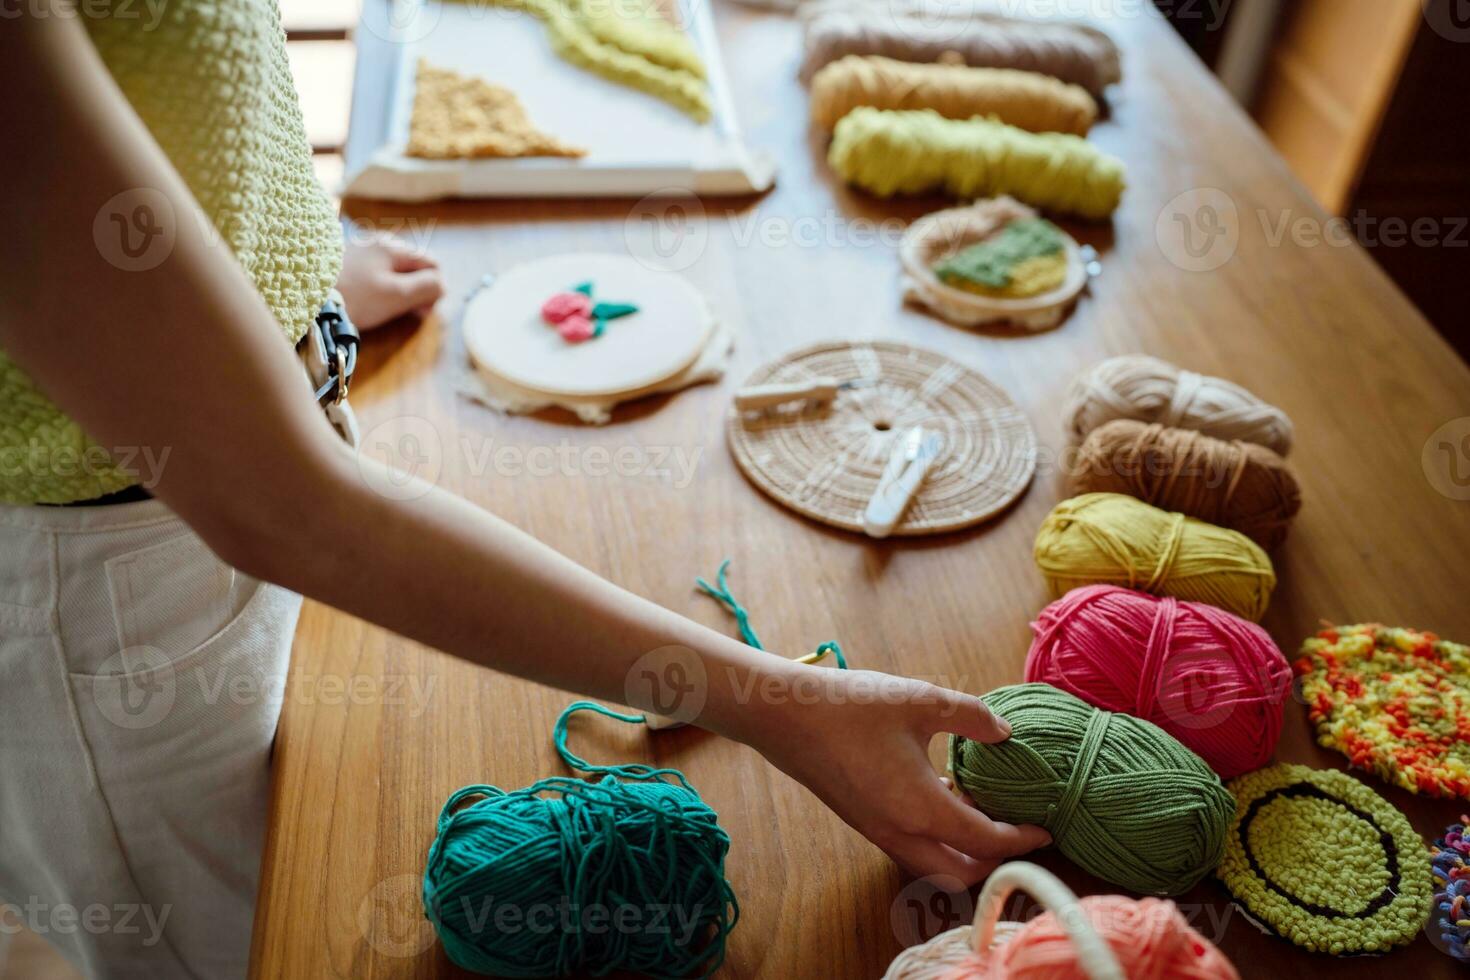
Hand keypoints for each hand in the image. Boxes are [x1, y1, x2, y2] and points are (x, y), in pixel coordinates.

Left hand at [335, 231, 444, 329]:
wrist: (304, 295)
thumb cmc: (356, 296)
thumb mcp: (397, 295)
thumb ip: (427, 287)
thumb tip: (443, 285)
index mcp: (394, 247)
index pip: (431, 264)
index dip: (434, 289)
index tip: (422, 311)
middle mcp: (378, 242)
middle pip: (412, 267)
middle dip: (416, 290)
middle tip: (408, 314)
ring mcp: (358, 250)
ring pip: (392, 271)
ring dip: (398, 291)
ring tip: (386, 310)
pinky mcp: (343, 262)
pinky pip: (373, 273)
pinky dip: (378, 288)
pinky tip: (367, 302)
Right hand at [744, 666, 1050, 884]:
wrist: (786, 717)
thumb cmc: (852, 706)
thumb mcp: (921, 700)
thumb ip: (972, 717)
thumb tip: (1005, 732)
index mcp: (921, 809)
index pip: (987, 842)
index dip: (1022, 837)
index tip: (1046, 826)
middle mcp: (901, 833)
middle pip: (963, 870)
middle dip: (998, 857)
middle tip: (1020, 827)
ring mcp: (879, 832)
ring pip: (936, 864)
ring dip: (966, 849)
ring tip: (982, 806)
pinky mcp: (865, 823)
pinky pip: (914, 847)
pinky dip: (939, 836)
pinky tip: (944, 792)